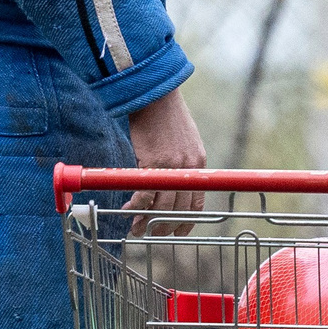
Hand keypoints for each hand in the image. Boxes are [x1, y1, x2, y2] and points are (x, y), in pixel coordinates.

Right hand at [123, 88, 205, 235]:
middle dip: (165, 226)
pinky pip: (145, 194)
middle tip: (153, 233)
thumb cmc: (167, 117)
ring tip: (137, 229)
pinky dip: (137, 206)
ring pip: (162, 205)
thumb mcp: (185, 141)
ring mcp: (172, 167)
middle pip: (179, 209)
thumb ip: (183, 163)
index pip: (197, 202)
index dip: (187, 221)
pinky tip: (129, 211)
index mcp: (199, 165)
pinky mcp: (153, 162)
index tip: (178, 232)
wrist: (156, 95)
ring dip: (148, 221)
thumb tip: (172, 184)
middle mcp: (189, 169)